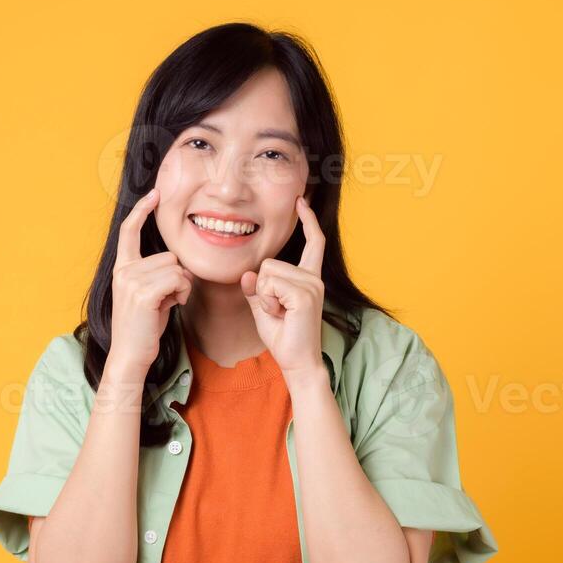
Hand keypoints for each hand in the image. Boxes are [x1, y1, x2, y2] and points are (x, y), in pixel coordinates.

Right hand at [108, 188, 191, 375]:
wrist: (130, 355)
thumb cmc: (143, 328)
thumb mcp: (148, 296)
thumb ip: (157, 276)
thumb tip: (180, 267)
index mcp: (122, 269)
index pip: (129, 231)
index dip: (142, 211)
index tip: (154, 194)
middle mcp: (124, 271)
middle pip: (170, 256)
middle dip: (178, 277)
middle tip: (168, 299)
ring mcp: (131, 281)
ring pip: (177, 268)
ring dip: (182, 287)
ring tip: (168, 304)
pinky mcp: (144, 293)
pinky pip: (178, 279)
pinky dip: (182, 293)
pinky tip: (173, 306)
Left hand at [240, 195, 325, 382]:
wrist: (297, 362)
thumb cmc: (283, 336)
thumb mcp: (263, 308)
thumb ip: (256, 289)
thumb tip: (248, 274)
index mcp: (308, 278)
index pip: (312, 242)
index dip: (307, 220)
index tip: (301, 200)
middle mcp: (313, 278)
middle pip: (269, 263)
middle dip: (262, 288)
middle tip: (277, 311)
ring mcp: (311, 285)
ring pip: (267, 273)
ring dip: (265, 297)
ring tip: (280, 314)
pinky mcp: (305, 294)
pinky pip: (270, 285)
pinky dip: (268, 302)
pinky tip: (282, 315)